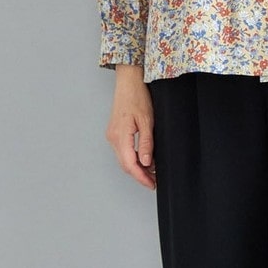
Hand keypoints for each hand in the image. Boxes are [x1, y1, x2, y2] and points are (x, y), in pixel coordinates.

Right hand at [106, 63, 156, 189]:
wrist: (128, 82)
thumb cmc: (137, 97)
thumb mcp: (147, 121)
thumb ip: (146, 143)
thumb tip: (146, 163)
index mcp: (120, 136)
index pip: (130, 164)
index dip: (141, 177)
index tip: (152, 184)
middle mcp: (113, 138)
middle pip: (125, 165)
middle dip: (139, 175)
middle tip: (154, 182)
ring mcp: (112, 135)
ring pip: (124, 159)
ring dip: (137, 168)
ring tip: (152, 172)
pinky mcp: (115, 132)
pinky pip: (123, 151)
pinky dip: (133, 158)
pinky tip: (144, 159)